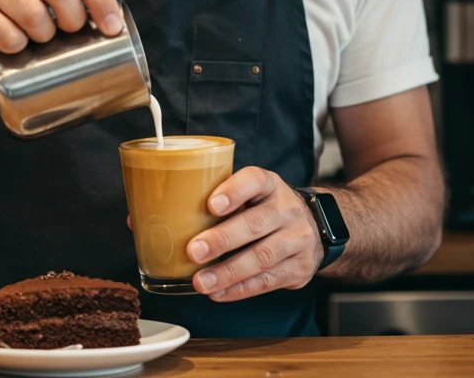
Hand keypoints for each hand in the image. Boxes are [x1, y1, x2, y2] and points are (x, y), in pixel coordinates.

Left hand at [186, 167, 324, 302]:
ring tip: (201, 281)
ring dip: (228, 272)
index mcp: (270, 184)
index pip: (254, 181)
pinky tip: (218, 292)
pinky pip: (268, 281)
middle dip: (222, 240)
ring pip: (262, 257)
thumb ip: (221, 201)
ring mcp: (297, 239)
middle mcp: (287, 209)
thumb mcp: (252, 194)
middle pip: (255, 224)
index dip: (233, 192)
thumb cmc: (265, 209)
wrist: (312, 228)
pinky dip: (240, 289)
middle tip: (194, 251)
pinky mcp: (299, 268)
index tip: (211, 205)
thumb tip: (160, 220)